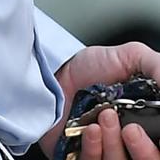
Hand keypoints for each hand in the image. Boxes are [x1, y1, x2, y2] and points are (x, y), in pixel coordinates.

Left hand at [38, 42, 159, 159]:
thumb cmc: (93, 67)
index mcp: (148, 126)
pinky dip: (94, 150)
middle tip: (131, 130)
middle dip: (145, 152)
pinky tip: (91, 130)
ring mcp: (108, 153)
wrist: (56, 72)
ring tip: (104, 116)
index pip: (159, 147)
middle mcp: (131, 144)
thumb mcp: (133, 56)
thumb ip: (157, 68)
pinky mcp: (84, 159)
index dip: (157, 144)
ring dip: (114, 145)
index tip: (158, 130)